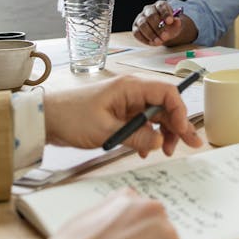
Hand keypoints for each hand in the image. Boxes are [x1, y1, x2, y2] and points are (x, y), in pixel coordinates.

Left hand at [44, 76, 201, 155]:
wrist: (48, 119)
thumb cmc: (72, 117)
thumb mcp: (105, 131)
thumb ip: (135, 136)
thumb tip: (159, 142)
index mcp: (131, 87)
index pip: (167, 93)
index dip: (179, 111)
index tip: (182, 131)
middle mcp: (133, 91)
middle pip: (166, 105)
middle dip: (178, 125)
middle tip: (190, 144)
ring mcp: (127, 102)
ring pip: (157, 115)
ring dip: (164, 132)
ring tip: (165, 151)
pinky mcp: (121, 113)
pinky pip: (144, 123)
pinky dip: (149, 136)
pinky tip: (145, 150)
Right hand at [133, 0, 196, 46]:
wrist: (164, 31)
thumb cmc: (169, 26)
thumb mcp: (176, 25)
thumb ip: (177, 23)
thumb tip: (177, 21)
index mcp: (160, 5)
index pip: (161, 6)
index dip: (165, 13)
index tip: (170, 21)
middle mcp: (149, 9)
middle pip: (151, 16)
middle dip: (158, 27)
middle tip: (165, 36)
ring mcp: (140, 18)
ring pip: (142, 24)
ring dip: (151, 34)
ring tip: (159, 42)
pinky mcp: (136, 27)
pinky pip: (137, 33)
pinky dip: (144, 39)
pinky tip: (152, 43)